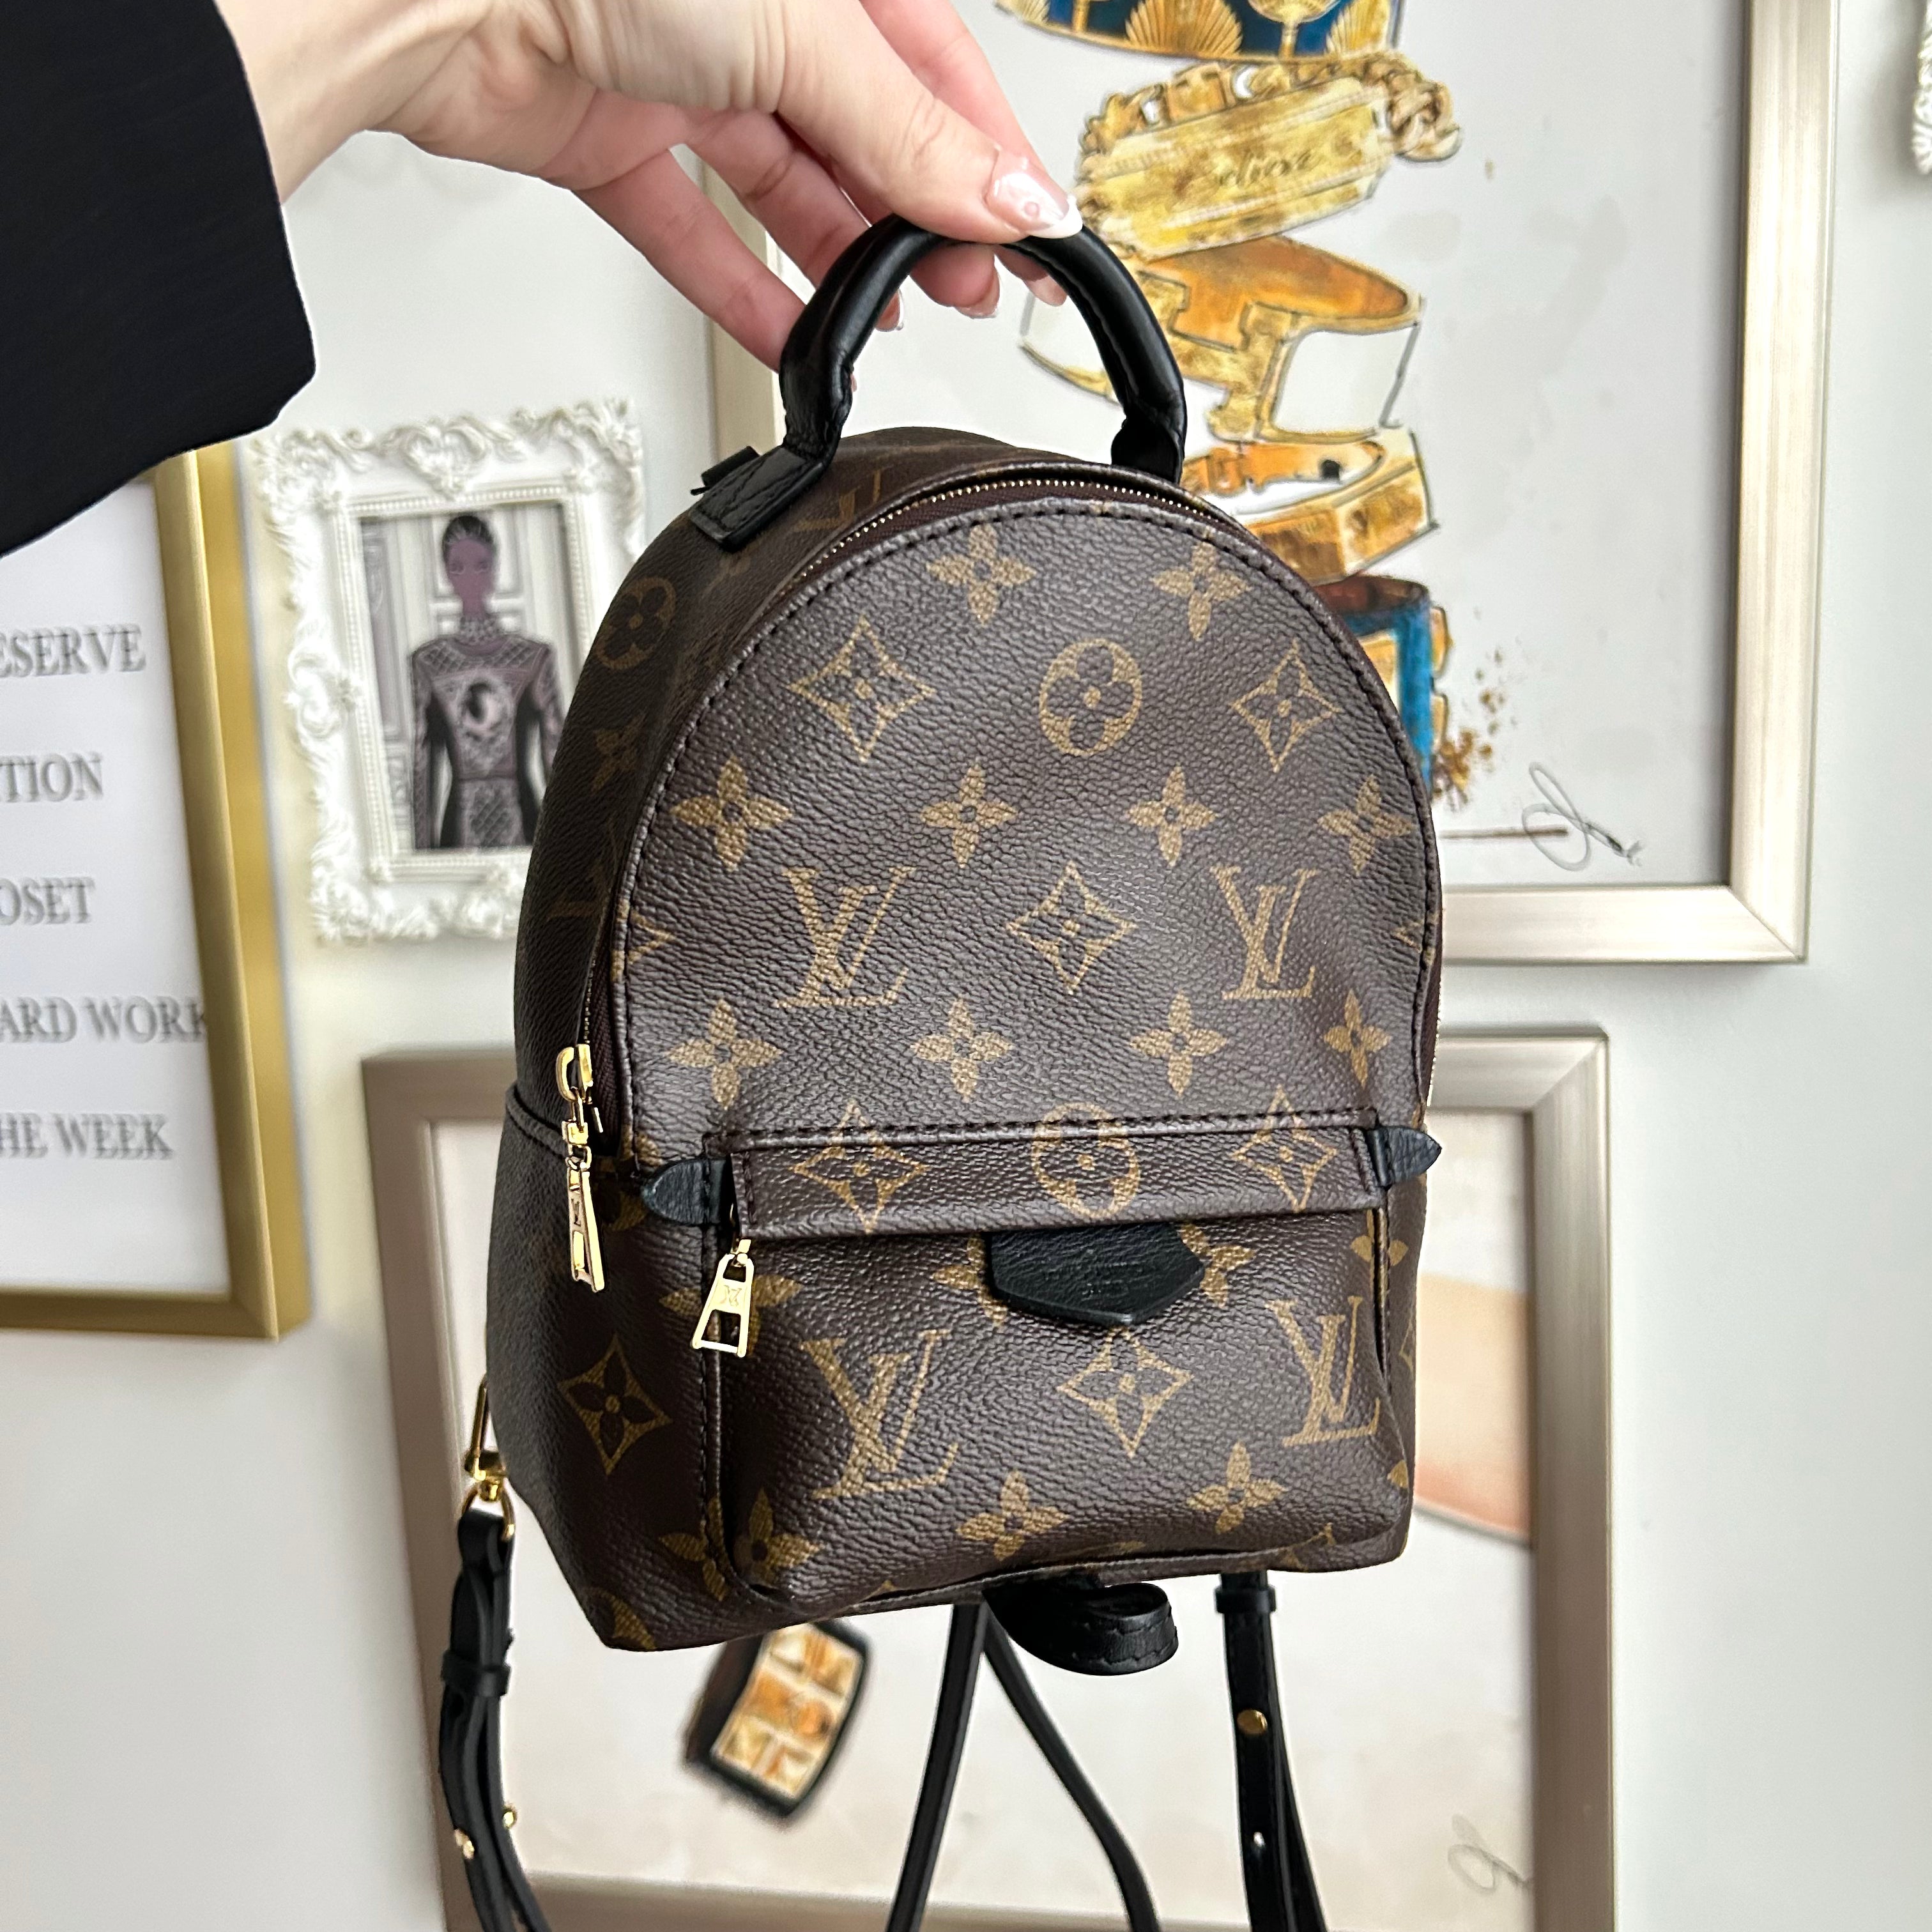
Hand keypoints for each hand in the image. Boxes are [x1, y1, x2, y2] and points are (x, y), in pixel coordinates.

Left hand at [217, 0, 1076, 368]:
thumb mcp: (798, 32)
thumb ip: (905, 129)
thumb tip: (1007, 194)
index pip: (931, 71)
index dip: (984, 161)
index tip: (1028, 239)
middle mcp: (747, 13)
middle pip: (862, 133)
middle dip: (919, 221)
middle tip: (966, 294)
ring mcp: (675, 74)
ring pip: (782, 186)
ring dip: (839, 261)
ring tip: (889, 321)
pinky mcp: (607, 138)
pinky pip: (692, 231)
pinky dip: (738, 291)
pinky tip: (789, 340)